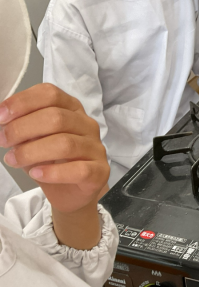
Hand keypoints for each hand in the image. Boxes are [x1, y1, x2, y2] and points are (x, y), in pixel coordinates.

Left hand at [0, 84, 108, 248]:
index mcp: (72, 109)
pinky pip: (78, 169)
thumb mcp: (33, 139)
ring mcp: (96, 148)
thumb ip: (23, 127)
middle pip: (56, 118)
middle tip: (3, 140)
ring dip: (32, 151)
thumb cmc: (51, 161)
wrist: (71, 192)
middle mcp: (87, 125)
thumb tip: (3, 123)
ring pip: (65, 144)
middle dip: (23, 128)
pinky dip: (53, 172)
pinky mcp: (100, 171)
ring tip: (13, 160)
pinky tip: (36, 173)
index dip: (23, 102)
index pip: (50, 94)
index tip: (1, 116)